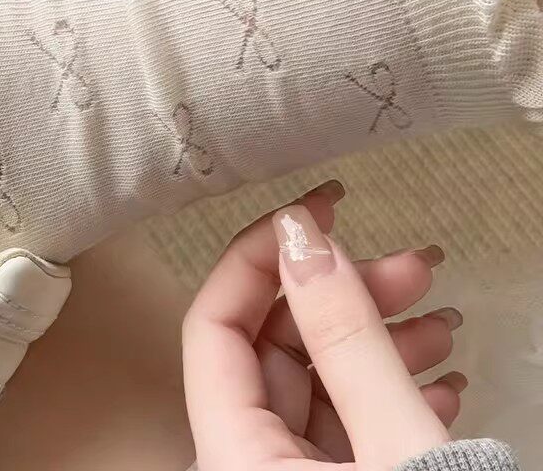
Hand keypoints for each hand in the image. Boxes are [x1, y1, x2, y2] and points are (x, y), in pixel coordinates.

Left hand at [183, 181, 466, 469]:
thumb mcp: (393, 444)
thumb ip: (347, 340)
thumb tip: (301, 233)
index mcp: (231, 450)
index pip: (214, 323)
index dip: (260, 254)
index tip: (318, 209)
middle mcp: (244, 459)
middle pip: (276, 346)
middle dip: (345, 298)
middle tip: (414, 269)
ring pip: (317, 382)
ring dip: (378, 344)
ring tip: (441, 321)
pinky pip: (342, 426)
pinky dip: (386, 396)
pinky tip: (439, 382)